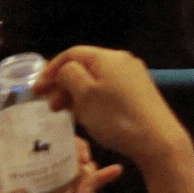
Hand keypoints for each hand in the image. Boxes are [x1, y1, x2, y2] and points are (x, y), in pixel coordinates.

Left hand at [0, 139, 119, 192]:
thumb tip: (24, 192)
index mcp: (15, 178)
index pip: (42, 151)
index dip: (64, 145)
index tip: (80, 155)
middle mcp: (34, 182)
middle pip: (65, 161)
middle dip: (81, 167)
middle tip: (84, 187)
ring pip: (76, 175)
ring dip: (90, 179)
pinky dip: (98, 183)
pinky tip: (114, 174)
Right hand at [36, 47, 192, 172]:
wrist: (156, 139)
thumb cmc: (115, 117)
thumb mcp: (84, 94)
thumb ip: (69, 75)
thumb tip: (66, 69)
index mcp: (109, 57)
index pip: (72, 54)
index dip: (50, 70)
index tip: (37, 90)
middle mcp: (124, 62)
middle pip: (85, 67)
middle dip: (63, 84)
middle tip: (51, 106)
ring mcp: (134, 77)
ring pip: (96, 80)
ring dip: (76, 94)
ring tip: (65, 113)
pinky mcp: (139, 93)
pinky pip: (108, 90)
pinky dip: (92, 99)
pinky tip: (85, 115)